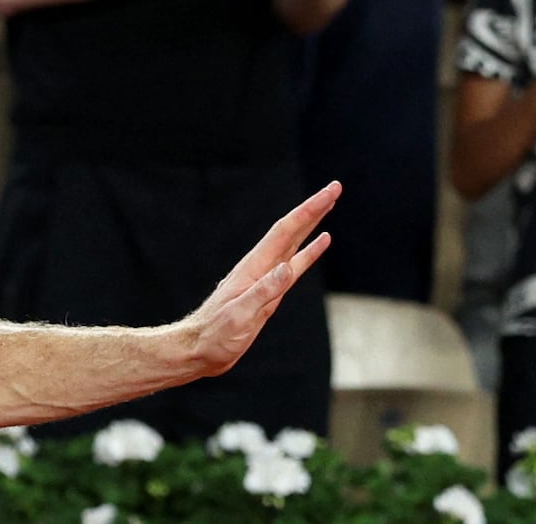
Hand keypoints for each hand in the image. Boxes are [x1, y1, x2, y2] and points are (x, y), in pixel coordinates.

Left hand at [177, 182, 334, 377]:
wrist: (200, 349)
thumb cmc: (215, 335)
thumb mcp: (240, 315)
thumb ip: (264, 292)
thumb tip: (288, 267)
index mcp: (254, 267)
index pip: (286, 231)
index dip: (309, 210)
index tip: (329, 192)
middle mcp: (261, 266)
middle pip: (292, 229)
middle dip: (314, 207)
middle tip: (335, 187)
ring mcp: (266, 277)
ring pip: (294, 242)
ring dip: (312, 223)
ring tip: (330, 204)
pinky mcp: (269, 291)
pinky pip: (294, 264)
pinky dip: (309, 251)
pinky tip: (322, 241)